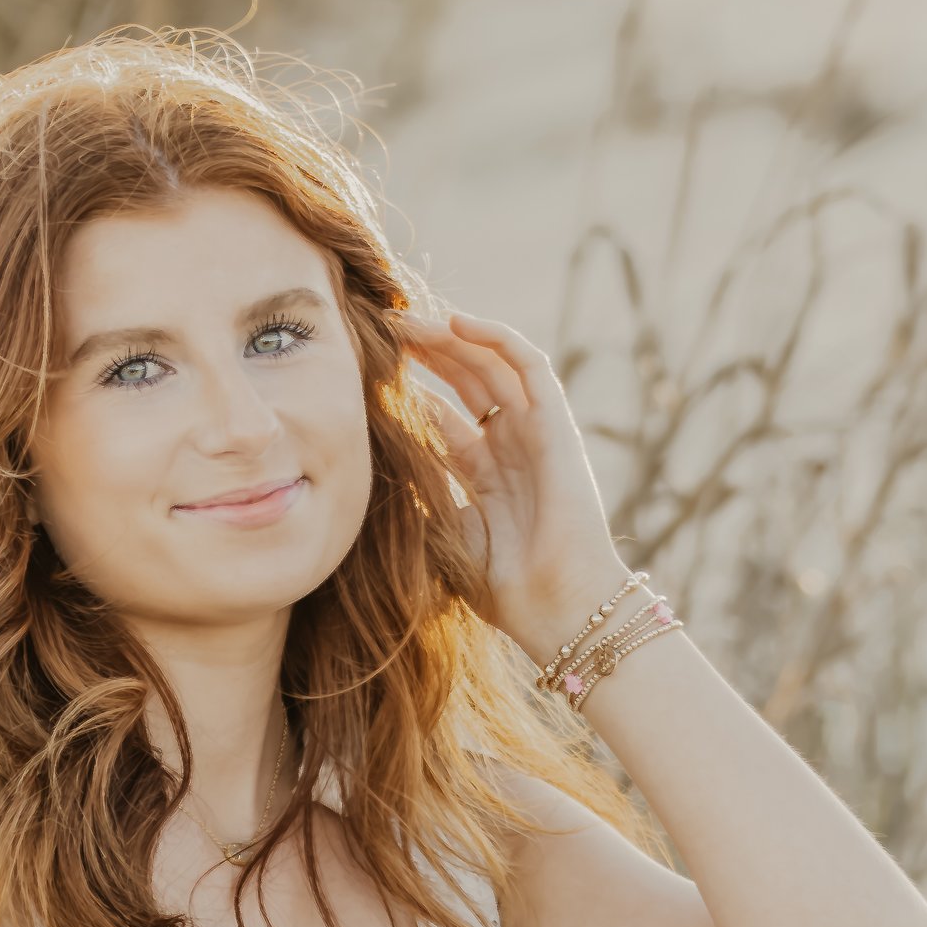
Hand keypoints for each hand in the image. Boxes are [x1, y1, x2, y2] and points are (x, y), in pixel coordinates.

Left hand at [392, 303, 629, 669]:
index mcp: (484, 476)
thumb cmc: (504, 589)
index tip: (369, 369)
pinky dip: (495, 338)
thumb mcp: (445, 534)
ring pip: (490, 366)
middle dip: (425, 353)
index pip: (443, 416)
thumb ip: (419, 496)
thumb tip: (372, 467)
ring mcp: (535, 433)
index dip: (409, 389)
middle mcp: (510, 448)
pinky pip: (528, 365)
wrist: (557, 606)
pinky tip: (455, 322)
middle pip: (464, 383)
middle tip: (382, 331)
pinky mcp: (557, 425)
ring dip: (450, 339)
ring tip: (407, 320)